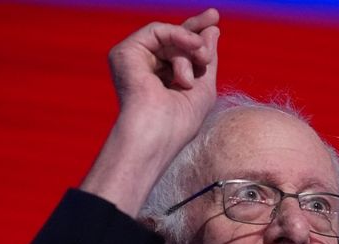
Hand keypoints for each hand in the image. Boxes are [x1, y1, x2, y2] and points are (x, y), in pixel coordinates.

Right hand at [111, 8, 219, 147]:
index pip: (177, 51)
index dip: (195, 35)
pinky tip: (194, 49)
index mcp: (159, 79)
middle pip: (172, 38)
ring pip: (170, 38)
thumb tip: (212, 29)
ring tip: (201, 62)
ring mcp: (132, 61)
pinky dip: (179, 37)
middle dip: (195, 28)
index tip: (214, 19)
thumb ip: (206, 57)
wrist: (157, 134)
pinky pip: (158, 31)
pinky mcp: (124, 53)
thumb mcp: (203, 86)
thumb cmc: (179, 122)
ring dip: (192, 48)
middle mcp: (143, 69)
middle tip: (213, 15)